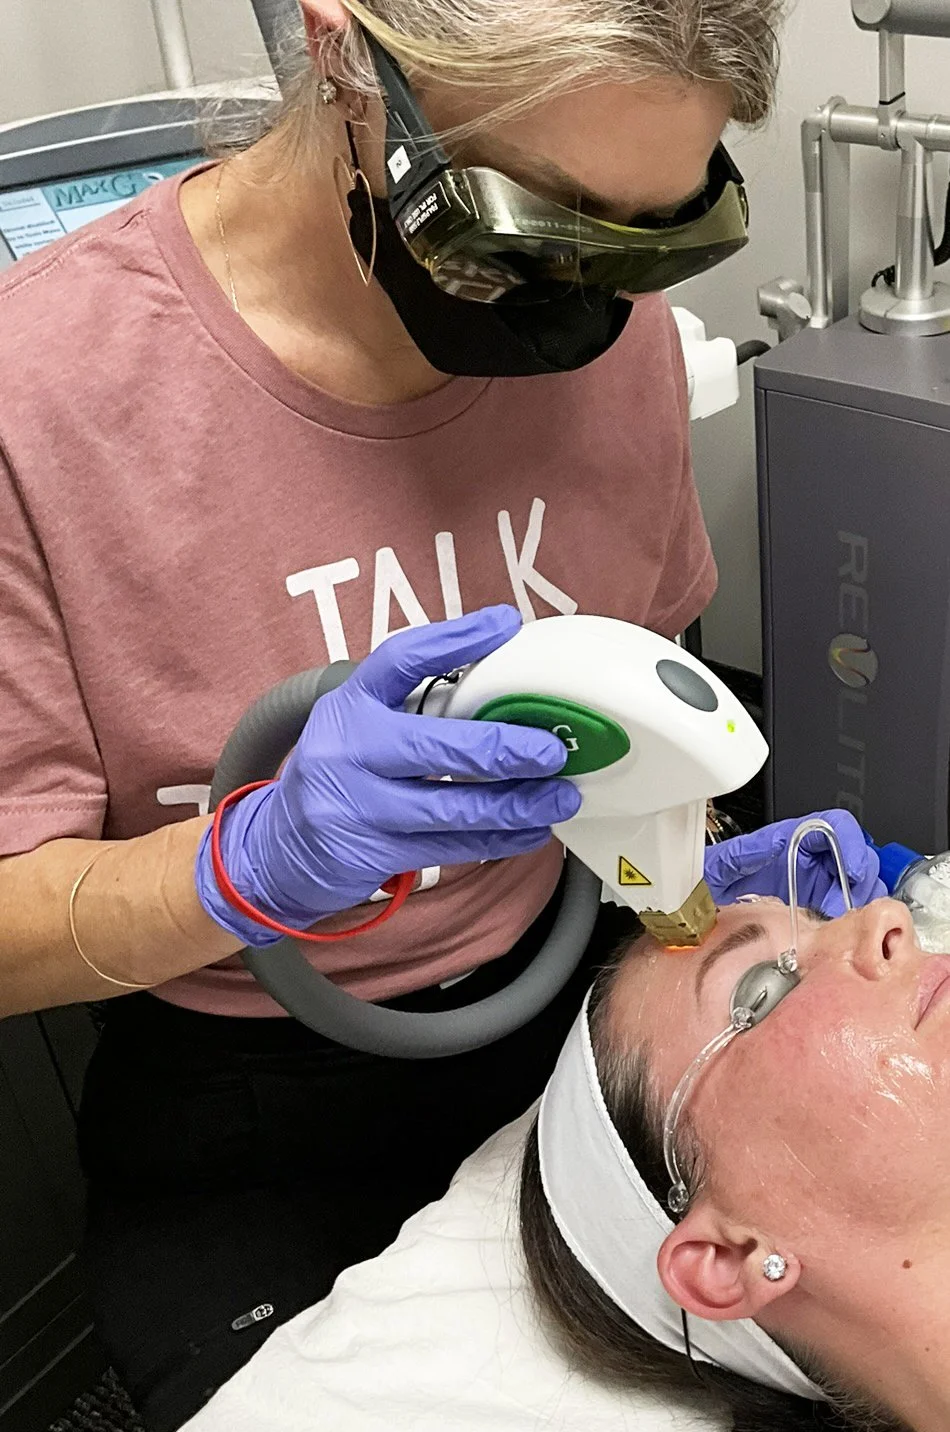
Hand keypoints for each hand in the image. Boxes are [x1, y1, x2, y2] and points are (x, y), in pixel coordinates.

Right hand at [196, 606, 580, 945]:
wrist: (279, 848)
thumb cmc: (343, 773)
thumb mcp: (362, 725)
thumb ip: (416, 706)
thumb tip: (504, 683)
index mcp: (350, 703)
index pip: (401, 659)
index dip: (455, 639)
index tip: (505, 624)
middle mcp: (349, 748)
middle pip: (437, 745)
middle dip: (504, 749)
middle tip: (552, 751)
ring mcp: (357, 804)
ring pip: (453, 807)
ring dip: (517, 805)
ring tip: (561, 797)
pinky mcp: (372, 851)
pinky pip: (450, 847)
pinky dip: (499, 840)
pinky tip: (532, 830)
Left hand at [703, 809, 885, 916]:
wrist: (700, 910)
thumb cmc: (711, 883)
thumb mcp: (722, 865)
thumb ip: (748, 851)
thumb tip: (776, 842)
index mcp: (787, 838)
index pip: (835, 826)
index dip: (851, 843)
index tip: (853, 870)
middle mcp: (807, 856)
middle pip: (856, 854)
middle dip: (859, 880)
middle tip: (842, 906)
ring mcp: (816, 881)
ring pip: (860, 882)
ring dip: (860, 900)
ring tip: (837, 920)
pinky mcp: (818, 905)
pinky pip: (849, 906)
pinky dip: (853, 917)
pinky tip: (836, 929)